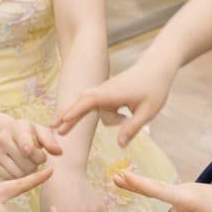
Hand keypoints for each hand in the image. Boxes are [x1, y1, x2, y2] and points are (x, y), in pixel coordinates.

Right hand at [0, 115, 61, 179]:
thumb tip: (59, 152)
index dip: (33, 152)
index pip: (26, 144)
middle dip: (36, 163)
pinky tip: (19, 168)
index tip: (37, 155)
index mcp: (16, 127)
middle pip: (26, 163)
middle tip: (36, 158)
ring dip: (28, 172)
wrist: (1, 133)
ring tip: (28, 163)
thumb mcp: (39, 131)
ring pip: (19, 173)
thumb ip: (50, 140)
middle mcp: (2, 138)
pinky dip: (18, 177)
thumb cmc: (26, 133)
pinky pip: (9, 178)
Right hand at [54, 55, 175, 146]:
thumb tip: (119, 144)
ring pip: (102, 111)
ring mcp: (106, 91)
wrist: (158, 67)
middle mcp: (105, 91)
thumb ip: (132, 128)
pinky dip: (109, 115)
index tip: (60, 122)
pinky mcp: (109, 94)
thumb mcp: (148, 111)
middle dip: (69, 116)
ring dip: (114, 119)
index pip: (87, 103)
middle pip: (84, 105)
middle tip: (54, 128)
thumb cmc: (154, 87)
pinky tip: (119, 117)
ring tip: (132, 117)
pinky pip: (105, 107)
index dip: (73, 113)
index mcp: (111, 94)